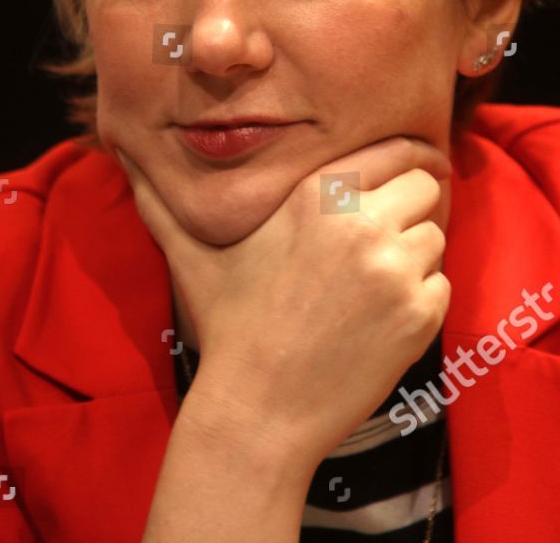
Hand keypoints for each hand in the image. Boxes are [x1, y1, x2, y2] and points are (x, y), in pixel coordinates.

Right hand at [115, 135, 450, 470]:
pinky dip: (420, 299)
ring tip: (372, 286)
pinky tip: (378, 320)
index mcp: (315, 194)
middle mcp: (360, 222)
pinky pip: (440, 283)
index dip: (412, 157)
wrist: (258, 410)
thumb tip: (119, 155)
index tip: (419, 167)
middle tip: (388, 236)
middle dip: (413, 206)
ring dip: (415, 256)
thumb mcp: (191, 255)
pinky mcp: (418, 312)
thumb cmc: (229, 328)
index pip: (396, 149)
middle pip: (425, 186)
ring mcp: (394, 268)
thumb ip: (161, 202)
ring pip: (435, 236)